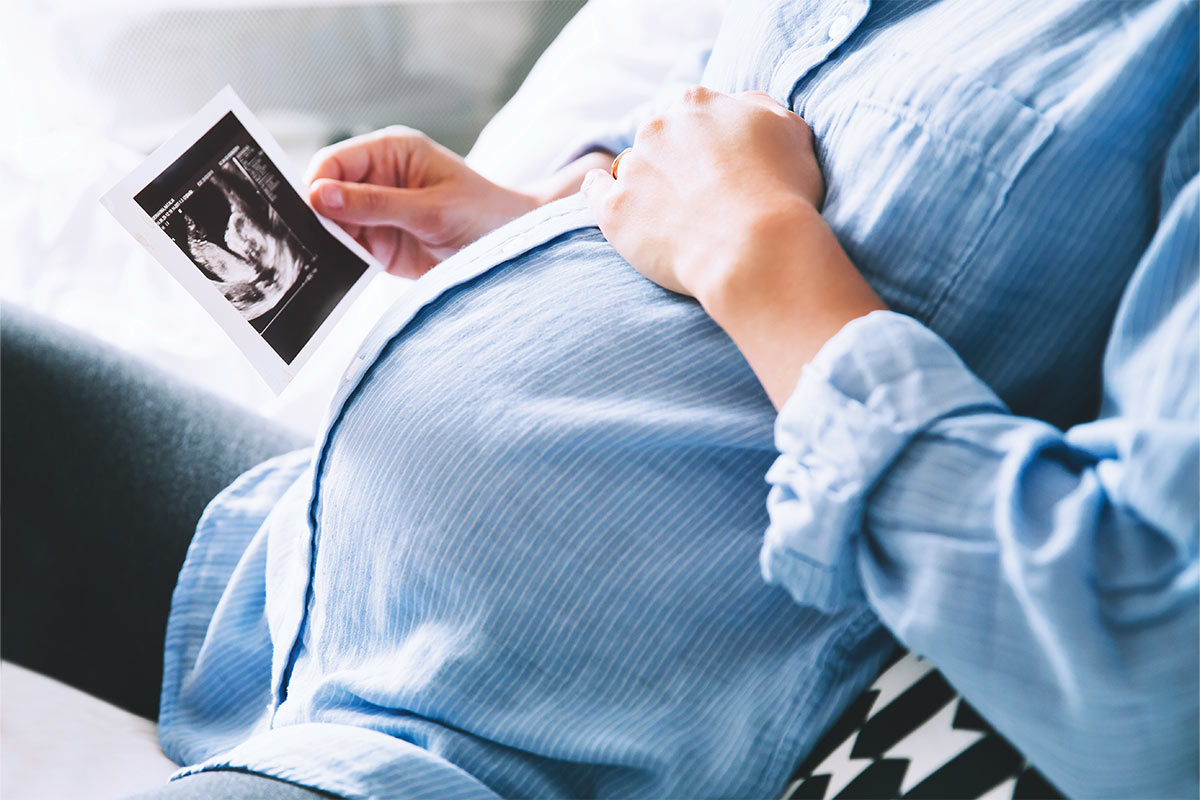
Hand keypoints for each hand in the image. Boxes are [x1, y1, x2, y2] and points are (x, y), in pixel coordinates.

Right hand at [306, 127, 539, 277]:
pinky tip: (339, 273)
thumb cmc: (484, 214)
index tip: (312, 212)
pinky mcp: (381, 245)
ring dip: (328, 242)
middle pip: (326, 193)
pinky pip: (348, 251)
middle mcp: (378, 178)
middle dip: (318, 216)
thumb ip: (376, 204)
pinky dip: (341, 262)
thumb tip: (319, 195)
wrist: (512, 250)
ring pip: (332, 225)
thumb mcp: (432, 209)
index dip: (317, 185)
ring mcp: (377, 213)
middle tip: (312, 241)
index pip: (335, 161)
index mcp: (391, 152)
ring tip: (326, 260)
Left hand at [581, 88, 884, 406]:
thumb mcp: (791, 131)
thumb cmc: (783, 194)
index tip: (717, 166)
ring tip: (671, 217)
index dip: (706, 141)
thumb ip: (759, 109)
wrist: (755, 250)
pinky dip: (600, 192)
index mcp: (699, 103)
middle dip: (675, 161)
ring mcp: (633, 167)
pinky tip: (611, 200)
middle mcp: (659, 127)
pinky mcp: (614, 209)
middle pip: (660, 138)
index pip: (693, 113)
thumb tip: (740, 106)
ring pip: (632, 166)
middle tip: (698, 198)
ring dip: (646, 184)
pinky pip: (594, 190)